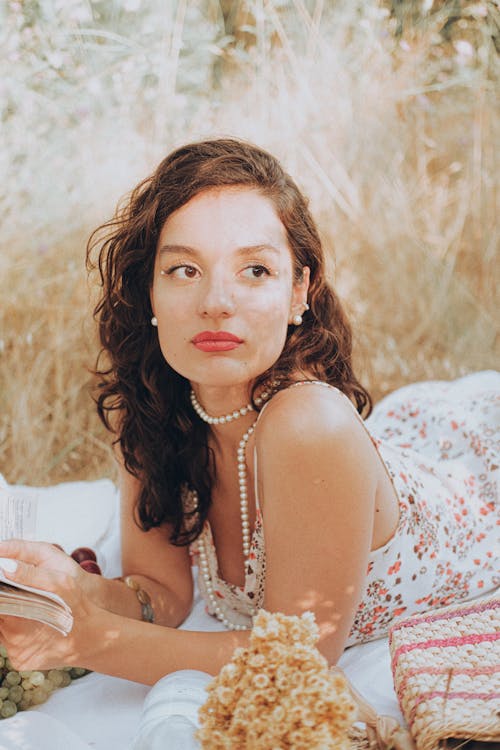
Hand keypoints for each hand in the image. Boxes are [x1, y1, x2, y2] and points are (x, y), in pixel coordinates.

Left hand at [0, 539, 100, 669]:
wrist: (95, 640)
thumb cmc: (79, 609)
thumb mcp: (60, 583)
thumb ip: (31, 574)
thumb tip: (6, 566)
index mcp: (17, 622)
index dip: (1, 593)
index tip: (6, 587)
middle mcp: (13, 643)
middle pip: (0, 617)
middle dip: (7, 604)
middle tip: (24, 597)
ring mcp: (17, 655)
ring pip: (3, 630)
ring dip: (12, 618)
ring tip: (31, 609)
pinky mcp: (21, 662)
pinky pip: (12, 642)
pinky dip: (18, 631)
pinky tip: (34, 625)